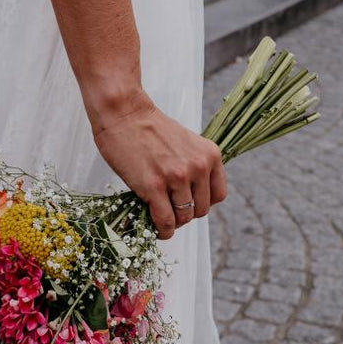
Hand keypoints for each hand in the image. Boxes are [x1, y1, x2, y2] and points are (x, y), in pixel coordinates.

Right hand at [89, 89, 227, 239]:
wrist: (124, 113)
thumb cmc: (149, 127)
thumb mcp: (187, 142)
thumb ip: (195, 165)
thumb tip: (192, 196)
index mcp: (210, 155)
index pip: (218, 195)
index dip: (202, 203)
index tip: (189, 203)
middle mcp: (198, 166)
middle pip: (201, 209)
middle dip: (186, 214)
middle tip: (170, 210)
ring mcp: (177, 177)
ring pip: (184, 217)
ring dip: (173, 223)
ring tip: (161, 218)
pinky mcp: (154, 186)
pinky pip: (165, 220)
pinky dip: (162, 230)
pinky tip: (157, 229)